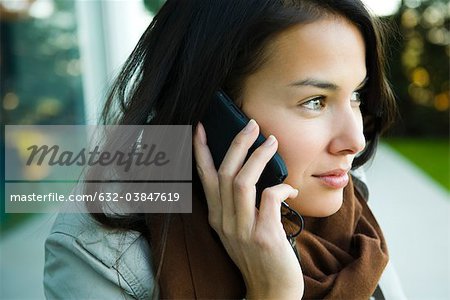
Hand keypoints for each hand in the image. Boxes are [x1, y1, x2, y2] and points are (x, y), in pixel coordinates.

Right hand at [193, 120, 303, 298]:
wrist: (271, 291)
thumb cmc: (259, 256)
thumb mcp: (239, 230)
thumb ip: (238, 205)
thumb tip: (251, 172)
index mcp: (216, 217)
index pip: (204, 178)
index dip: (201, 151)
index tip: (201, 128)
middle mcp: (224, 221)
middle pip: (223, 172)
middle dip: (236, 143)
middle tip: (251, 124)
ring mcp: (242, 229)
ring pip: (241, 181)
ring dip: (258, 156)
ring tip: (272, 141)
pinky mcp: (264, 236)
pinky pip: (269, 198)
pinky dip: (281, 186)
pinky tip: (290, 189)